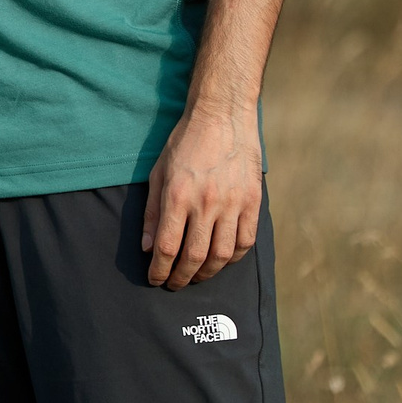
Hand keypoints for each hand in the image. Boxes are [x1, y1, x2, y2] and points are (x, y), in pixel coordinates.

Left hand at [140, 100, 260, 288]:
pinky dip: (234, 258)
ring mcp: (233, 204)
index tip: (155, 279)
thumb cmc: (184, 143)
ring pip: (223, 255)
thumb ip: (153, 212)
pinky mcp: (253, 202)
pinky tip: (222, 261)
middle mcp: (206, 204)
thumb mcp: (158, 172)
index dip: (160, 270)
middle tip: (174, 285)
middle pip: (194, 257)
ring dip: (208, 273)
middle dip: (182, 277)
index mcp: (178, 196)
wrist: (222, 118)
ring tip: (196, 276)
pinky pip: (246, 241)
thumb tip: (148, 248)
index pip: (168, 247)